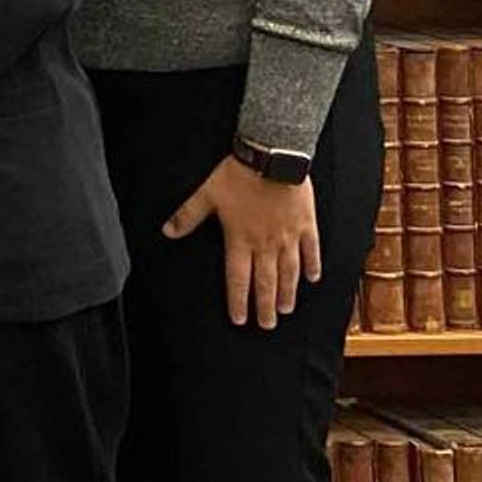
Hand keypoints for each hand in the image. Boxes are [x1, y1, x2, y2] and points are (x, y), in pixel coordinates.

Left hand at [166, 158, 320, 329]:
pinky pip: (311, 250)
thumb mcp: (207, 194)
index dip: (238, 300)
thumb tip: (168, 231)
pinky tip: (313, 279)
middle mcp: (265, 243)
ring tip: (286, 310)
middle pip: (266, 282)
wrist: (272, 157)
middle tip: (266, 325)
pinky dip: (313, 266)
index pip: (238, 278)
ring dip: (288, 293)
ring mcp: (288, 236)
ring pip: (289, 272)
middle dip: (265, 306)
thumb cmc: (239, 175)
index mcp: (240, 239)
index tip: (240, 318)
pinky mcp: (306, 225)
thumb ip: (188, 215)